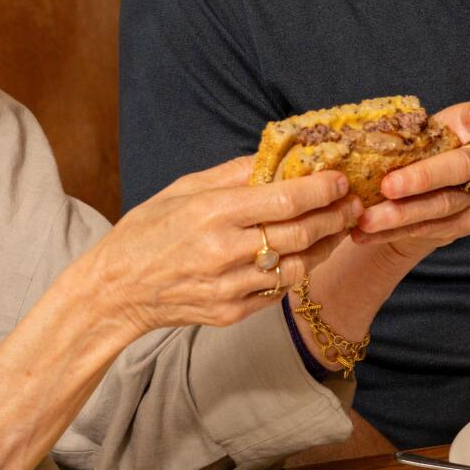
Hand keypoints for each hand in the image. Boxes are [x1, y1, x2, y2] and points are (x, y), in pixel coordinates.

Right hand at [85, 157, 364, 335]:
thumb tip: (277, 156)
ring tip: (338, 229)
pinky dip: (296, 270)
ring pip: (298, 266)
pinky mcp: (231, 313)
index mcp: (213, 213)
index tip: (341, 179)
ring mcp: (230, 287)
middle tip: (353, 203)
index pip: (286, 199)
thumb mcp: (183, 189)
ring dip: (326, 246)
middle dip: (336, 216)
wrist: (116, 290)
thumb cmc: (146, 231)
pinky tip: (304, 254)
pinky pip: (277, 290)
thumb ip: (233, 173)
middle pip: (302, 234)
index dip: (323, 189)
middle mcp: (225, 251)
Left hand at [351, 94, 469, 261]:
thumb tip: (346, 135)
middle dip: (422, 177)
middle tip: (386, 186)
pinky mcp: (467, 223)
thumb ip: (394, 132)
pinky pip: (428, 229)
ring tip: (364, 219)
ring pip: (441, 204)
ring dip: (400, 213)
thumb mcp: (403, 138)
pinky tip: (365, 234)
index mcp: (468, 128)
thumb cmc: (407, 156)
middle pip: (461, 166)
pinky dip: (392, 232)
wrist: (413, 197)